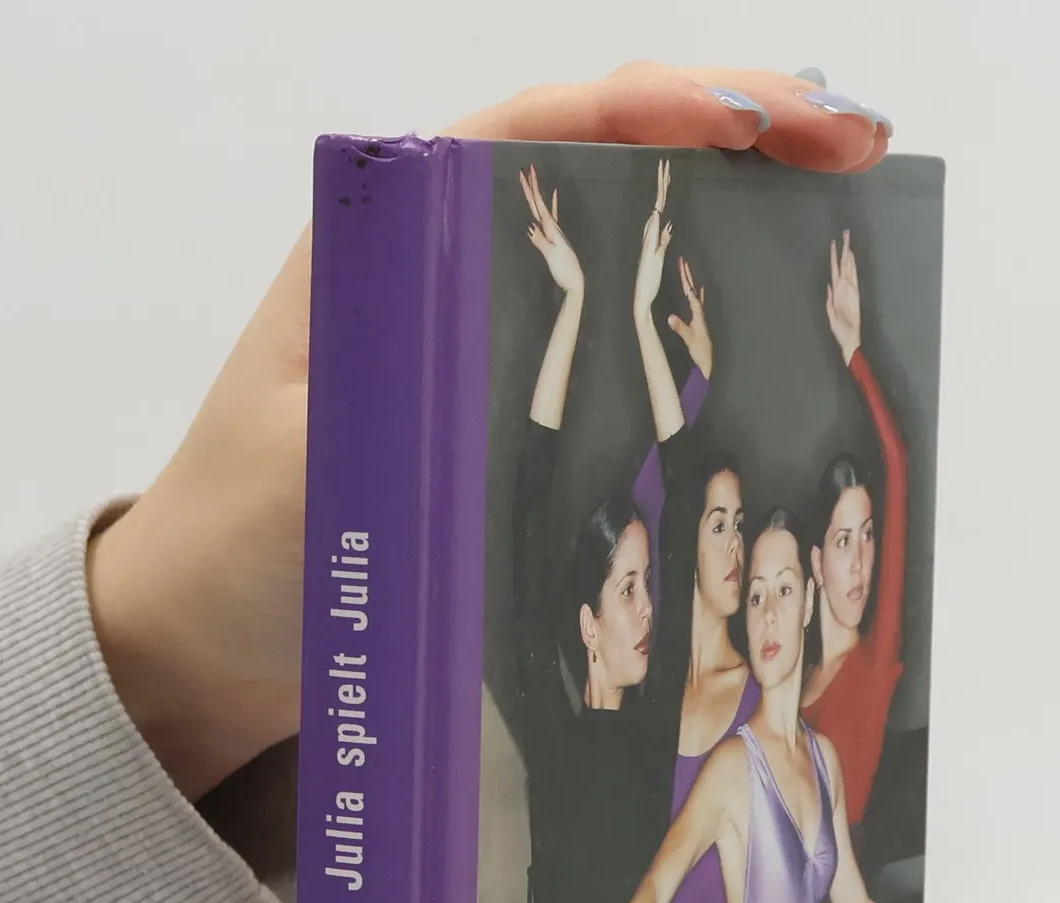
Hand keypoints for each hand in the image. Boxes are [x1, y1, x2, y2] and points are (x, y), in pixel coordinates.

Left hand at [88, 65, 890, 802]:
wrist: (205, 639)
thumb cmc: (233, 551)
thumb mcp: (304, 483)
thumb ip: (384, 429)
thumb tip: (501, 404)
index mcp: (383, 244)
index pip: (539, 131)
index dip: (658, 107)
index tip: (763, 119)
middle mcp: (440, 269)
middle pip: (603, 163)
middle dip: (732, 137)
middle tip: (854, 142)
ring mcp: (479, 339)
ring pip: (622, 243)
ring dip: (732, 217)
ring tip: (844, 201)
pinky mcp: (503, 415)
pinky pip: (615, 344)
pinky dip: (696, 322)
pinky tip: (770, 328)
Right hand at [521, 166, 581, 294]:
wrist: (574, 282)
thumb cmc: (564, 271)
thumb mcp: (552, 256)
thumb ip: (541, 242)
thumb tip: (530, 227)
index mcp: (552, 230)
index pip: (539, 205)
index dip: (532, 189)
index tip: (526, 174)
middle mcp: (554, 227)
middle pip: (539, 203)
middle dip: (532, 187)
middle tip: (525, 170)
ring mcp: (555, 232)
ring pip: (543, 207)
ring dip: (537, 193)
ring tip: (532, 179)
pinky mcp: (556, 237)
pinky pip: (552, 216)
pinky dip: (553, 204)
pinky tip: (556, 193)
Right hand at [666, 256, 713, 379]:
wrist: (708, 362)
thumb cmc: (700, 351)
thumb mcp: (689, 339)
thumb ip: (680, 328)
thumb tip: (670, 317)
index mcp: (697, 313)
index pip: (690, 291)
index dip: (686, 278)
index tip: (682, 265)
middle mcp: (699, 311)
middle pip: (693, 289)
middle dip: (687, 275)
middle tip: (683, 261)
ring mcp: (700, 315)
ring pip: (694, 293)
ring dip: (690, 281)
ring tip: (686, 270)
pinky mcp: (699, 321)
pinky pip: (696, 302)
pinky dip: (696, 293)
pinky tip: (699, 290)